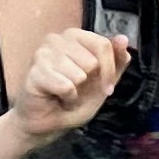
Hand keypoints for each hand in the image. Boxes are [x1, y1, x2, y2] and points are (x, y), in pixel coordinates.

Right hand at [9, 28, 127, 144]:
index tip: (107, 88)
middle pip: (91, 62)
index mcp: (74, 36)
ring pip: (79, 75)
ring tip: (65, 94)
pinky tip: (57, 98)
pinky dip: (66, 99)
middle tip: (76, 88)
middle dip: (89, 82)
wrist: (48, 122)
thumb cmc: (75, 98)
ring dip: (76, 93)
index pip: (103, 45)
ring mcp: (42, 54)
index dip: (109, 71)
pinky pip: (65, 87)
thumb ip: (116, 60)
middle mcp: (56, 39)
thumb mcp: (103, 80)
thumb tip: (123, 38)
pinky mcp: (34, 72)